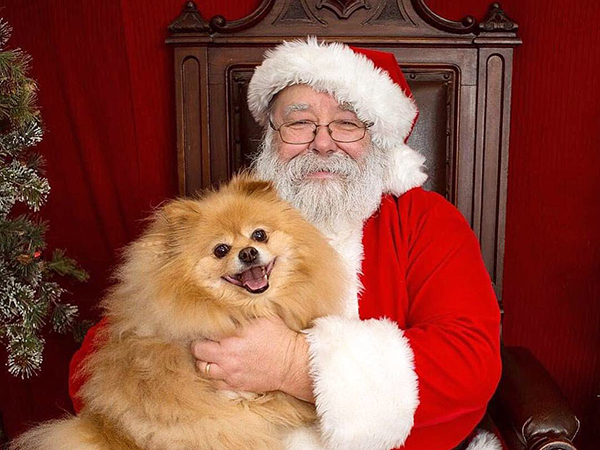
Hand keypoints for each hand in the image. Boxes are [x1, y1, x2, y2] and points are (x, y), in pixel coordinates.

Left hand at [191, 316, 314, 401]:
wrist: (292, 363)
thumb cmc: (280, 337)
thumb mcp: (263, 316)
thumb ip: (244, 311)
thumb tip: (232, 300)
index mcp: (232, 336)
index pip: (205, 331)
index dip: (204, 328)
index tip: (207, 327)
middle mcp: (227, 355)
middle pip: (197, 351)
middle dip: (199, 344)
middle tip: (205, 341)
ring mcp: (230, 372)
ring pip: (202, 368)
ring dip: (204, 361)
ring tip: (211, 355)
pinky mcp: (235, 384)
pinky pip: (214, 383)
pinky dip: (215, 376)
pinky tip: (221, 369)